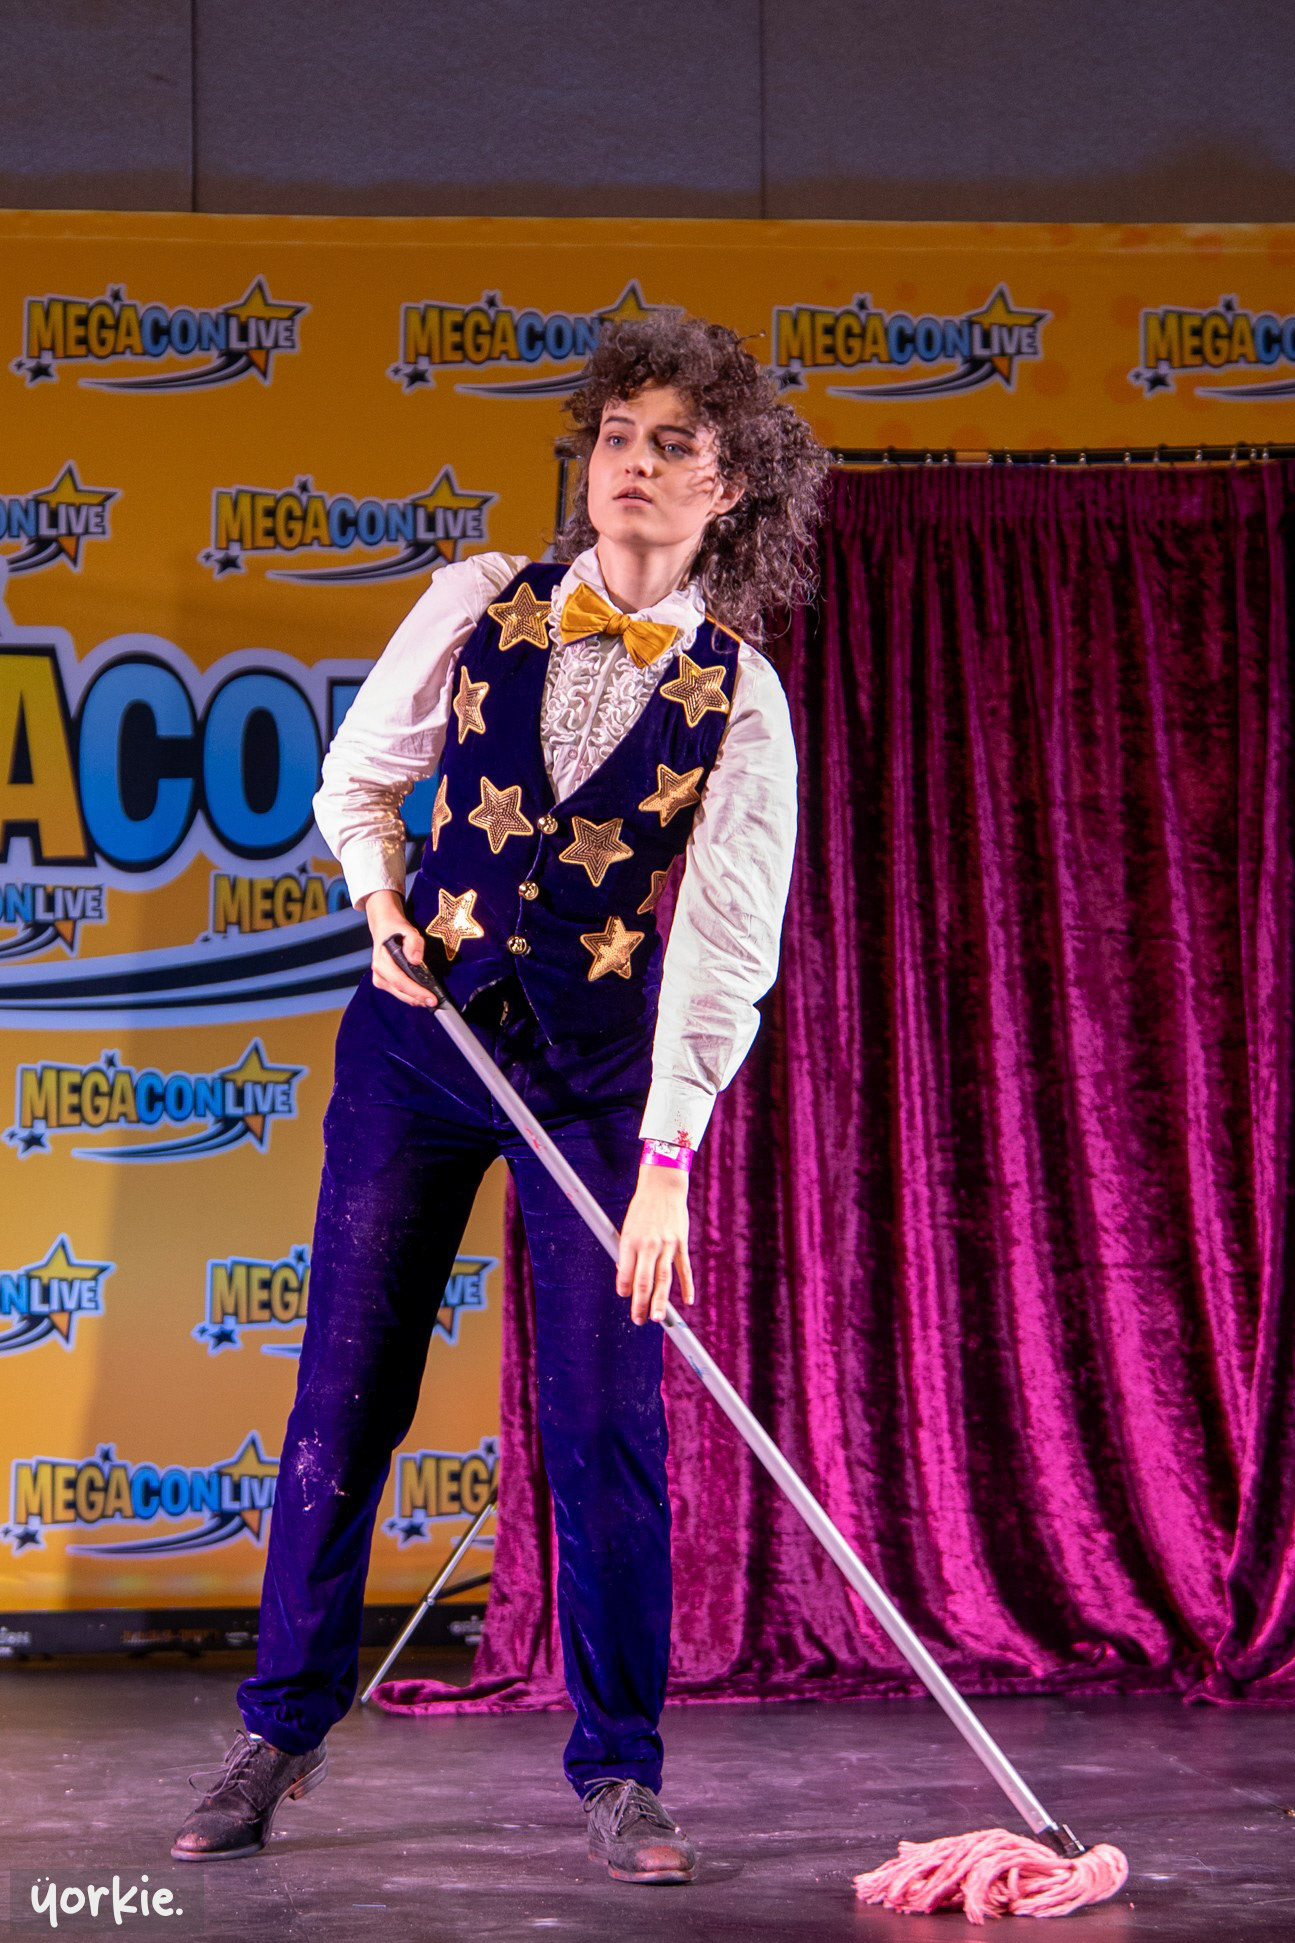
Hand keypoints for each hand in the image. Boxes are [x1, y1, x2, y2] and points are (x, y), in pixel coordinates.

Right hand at [363, 889, 437, 1009]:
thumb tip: (416, 960)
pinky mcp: (383, 981)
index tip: (431, 998)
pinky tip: (421, 996)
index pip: (400, 980)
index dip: (416, 991)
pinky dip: (410, 995)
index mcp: (382, 960)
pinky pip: (397, 992)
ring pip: (398, 994)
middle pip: (399, 991)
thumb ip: (414, 943)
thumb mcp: (408, 931)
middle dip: (417, 999)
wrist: (385, 927)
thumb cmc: (397, 930)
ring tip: (429, 1001)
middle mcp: (378, 971)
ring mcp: (379, 978)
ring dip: (414, 999)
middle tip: (434, 1003)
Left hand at [616, 1166, 694, 1324]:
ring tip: (658, 1318)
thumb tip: (626, 1278)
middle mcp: (648, 1245)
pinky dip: (687, 1286)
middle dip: (640, 1304)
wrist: (663, 1187)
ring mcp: (667, 1245)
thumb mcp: (628, 1228)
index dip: (624, 1289)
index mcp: (630, 1241)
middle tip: (638, 1320)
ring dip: (661, 1301)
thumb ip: (627, 1253)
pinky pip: (684, 1269)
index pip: (625, 1273)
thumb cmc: (641, 1210)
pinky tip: (687, 1301)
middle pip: (644, 1281)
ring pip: (664, 1279)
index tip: (625, 1297)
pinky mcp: (681, 1243)